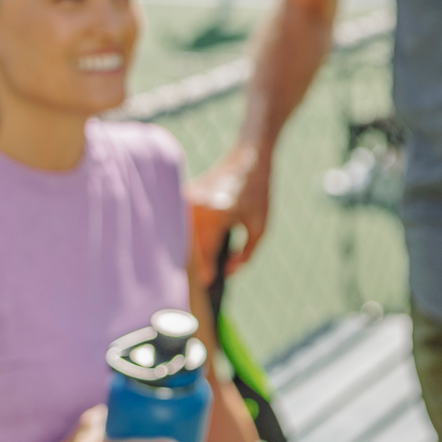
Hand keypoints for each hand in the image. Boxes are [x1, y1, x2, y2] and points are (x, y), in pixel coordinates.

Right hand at [187, 146, 269, 277]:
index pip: (204, 251)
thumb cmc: (257, 193)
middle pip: (188, 246)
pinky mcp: (183, 196)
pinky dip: (187, 239)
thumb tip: (228, 272)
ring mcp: (186, 199)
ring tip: (197, 267)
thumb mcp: (260, 226)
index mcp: (215, 212)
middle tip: (200, 281)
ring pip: (181, 236)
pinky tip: (194, 251)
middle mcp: (196, 205)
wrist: (248, 159)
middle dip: (193, 265)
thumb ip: (246, 254)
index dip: (205, 271)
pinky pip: (181, 225)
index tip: (209, 282)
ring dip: (188, 253)